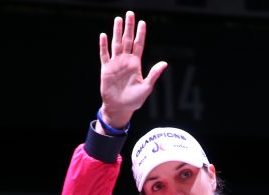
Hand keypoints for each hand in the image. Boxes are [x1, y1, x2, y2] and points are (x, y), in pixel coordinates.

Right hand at [98, 11, 166, 128]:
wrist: (120, 108)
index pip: (139, 45)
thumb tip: (164, 63)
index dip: (141, 34)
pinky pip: (104, 55)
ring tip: (118, 19)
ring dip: (117, 32)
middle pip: (127, 40)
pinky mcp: (106, 69)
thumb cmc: (134, 100)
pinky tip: (104, 35)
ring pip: (116, 44)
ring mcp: (115, 64)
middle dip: (129, 27)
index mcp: (136, 64)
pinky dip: (103, 46)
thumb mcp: (146, 87)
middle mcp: (126, 61)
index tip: (143, 22)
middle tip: (130, 13)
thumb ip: (154, 74)